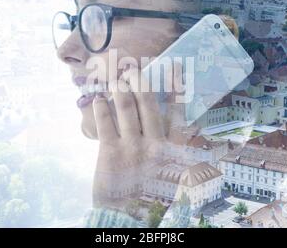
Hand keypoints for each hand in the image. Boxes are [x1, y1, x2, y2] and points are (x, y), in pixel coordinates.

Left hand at [91, 66, 169, 218]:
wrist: (131, 219)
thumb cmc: (155, 197)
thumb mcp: (177, 177)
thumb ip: (181, 152)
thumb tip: (188, 129)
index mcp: (173, 149)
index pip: (177, 111)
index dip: (175, 87)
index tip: (173, 67)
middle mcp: (154, 143)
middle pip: (147, 102)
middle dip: (140, 80)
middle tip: (132, 67)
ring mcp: (131, 146)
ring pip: (126, 107)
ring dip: (119, 88)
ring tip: (114, 78)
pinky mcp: (109, 153)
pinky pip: (104, 123)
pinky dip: (101, 108)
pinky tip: (97, 99)